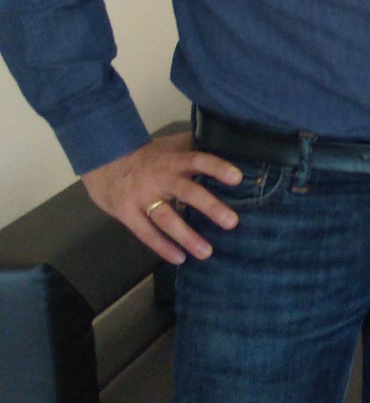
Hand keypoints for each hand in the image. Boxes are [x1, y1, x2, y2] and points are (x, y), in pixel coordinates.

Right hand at [82, 135, 243, 264]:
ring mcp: (142, 197)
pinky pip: (146, 233)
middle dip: (210, 207)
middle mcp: (159, 178)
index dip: (217, 167)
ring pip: (167, 218)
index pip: (198, 160)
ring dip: (187, 237)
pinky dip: (162, 247)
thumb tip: (223, 143)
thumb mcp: (167, 145)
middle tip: (232, 222)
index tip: (237, 178)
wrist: (100, 157)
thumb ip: (192, 147)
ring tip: (207, 252)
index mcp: (172, 160)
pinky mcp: (126, 213)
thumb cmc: (144, 155)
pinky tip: (180, 259)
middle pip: (187, 192)